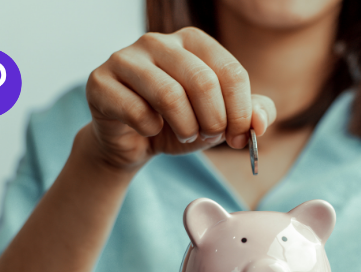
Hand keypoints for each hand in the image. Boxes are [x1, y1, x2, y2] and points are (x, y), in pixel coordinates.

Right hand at [82, 27, 276, 169]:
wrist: (134, 141)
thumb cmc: (180, 123)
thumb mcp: (222, 120)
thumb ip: (251, 114)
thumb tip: (259, 123)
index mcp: (192, 40)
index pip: (232, 72)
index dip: (240, 113)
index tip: (238, 137)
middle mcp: (158, 41)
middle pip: (203, 82)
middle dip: (214, 120)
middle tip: (209, 136)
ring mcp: (125, 58)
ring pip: (170, 95)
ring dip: (185, 127)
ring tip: (185, 134)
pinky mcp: (100, 82)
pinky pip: (137, 112)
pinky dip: (151, 130)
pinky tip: (150, 130)